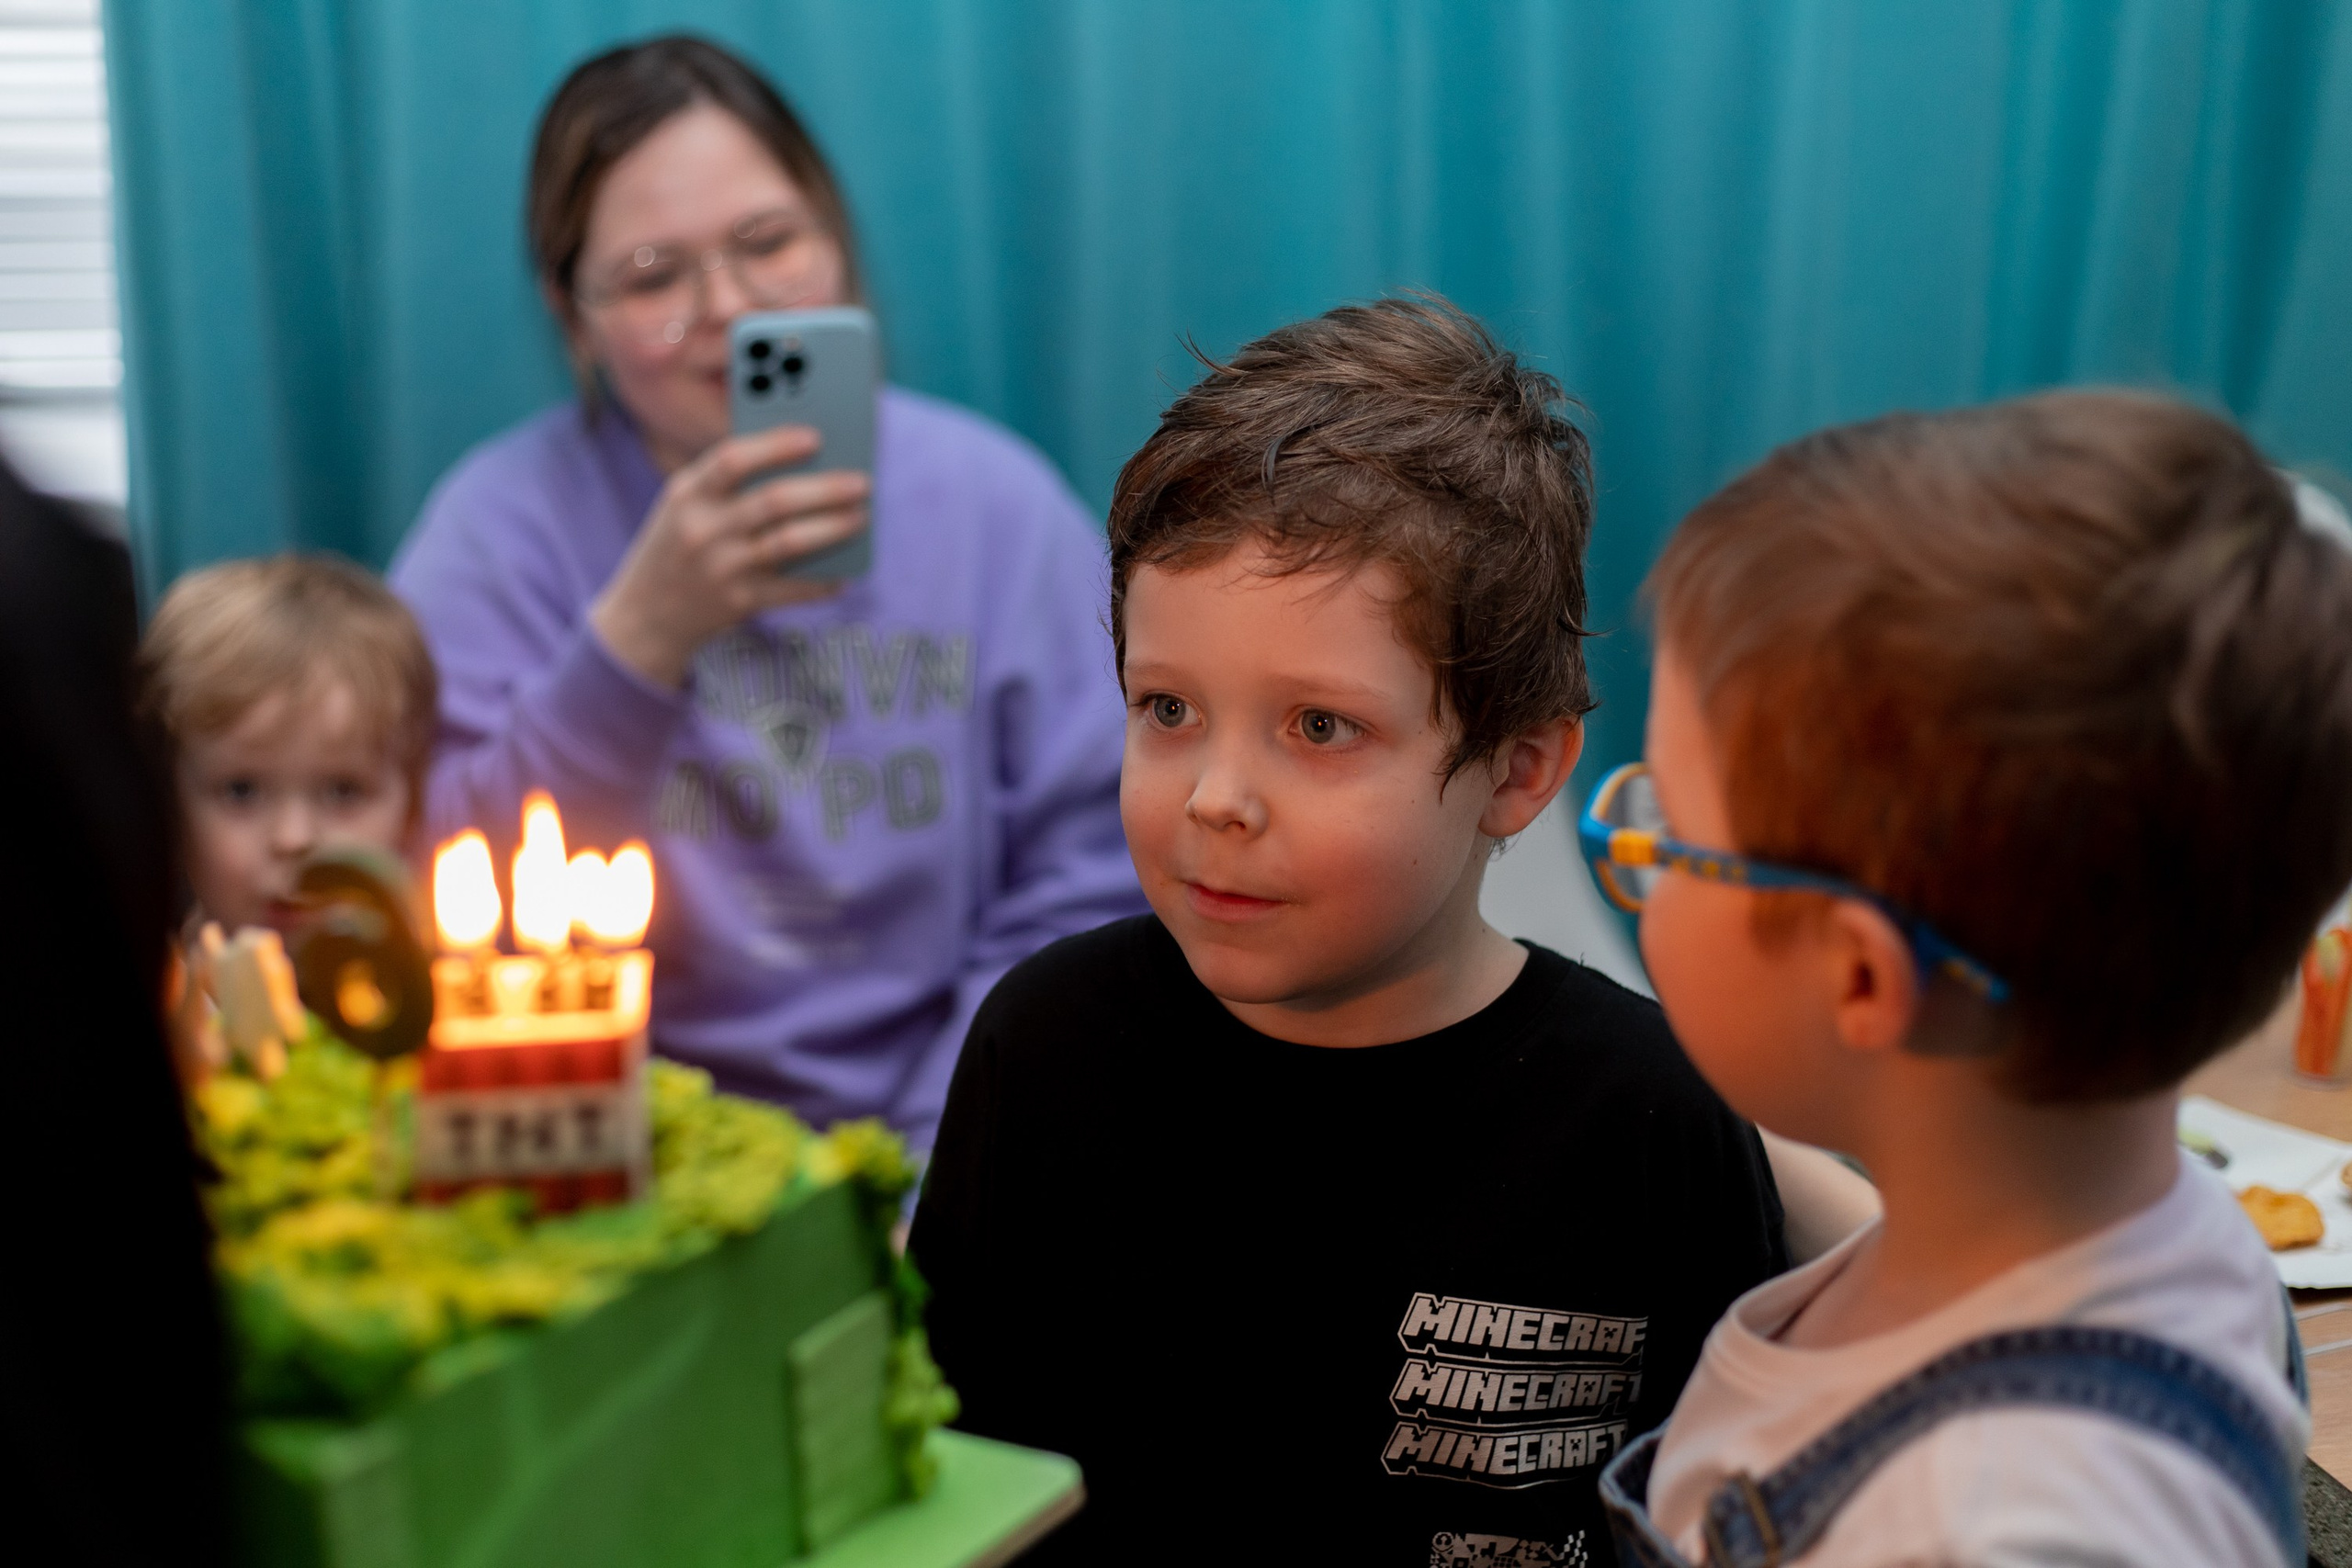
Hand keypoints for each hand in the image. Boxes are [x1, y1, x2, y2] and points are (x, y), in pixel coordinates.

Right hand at [588, 425, 870, 687]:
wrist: (646, 615)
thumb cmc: (678, 546)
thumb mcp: (684, 507)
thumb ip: (728, 483)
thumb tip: (805, 464)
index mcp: (687, 494)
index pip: (732, 459)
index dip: (776, 446)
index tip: (815, 437)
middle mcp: (702, 529)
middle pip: (775, 500)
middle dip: (825, 489)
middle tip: (861, 482)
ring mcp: (721, 568)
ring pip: (789, 542)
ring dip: (833, 528)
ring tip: (861, 517)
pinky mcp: (738, 602)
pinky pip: (793, 589)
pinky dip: (823, 581)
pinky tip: (844, 574)